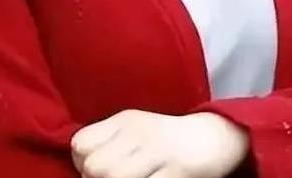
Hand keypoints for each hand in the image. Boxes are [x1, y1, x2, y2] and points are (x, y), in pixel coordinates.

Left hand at [71, 109, 248, 177]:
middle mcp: (138, 133)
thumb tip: (82, 164)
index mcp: (124, 121)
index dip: (80, 163)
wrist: (211, 137)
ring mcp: (157, 152)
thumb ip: (108, 141)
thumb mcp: (135, 129)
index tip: (93, 170)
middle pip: (94, 167)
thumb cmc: (165, 139)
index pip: (81, 143)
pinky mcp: (175, 172)